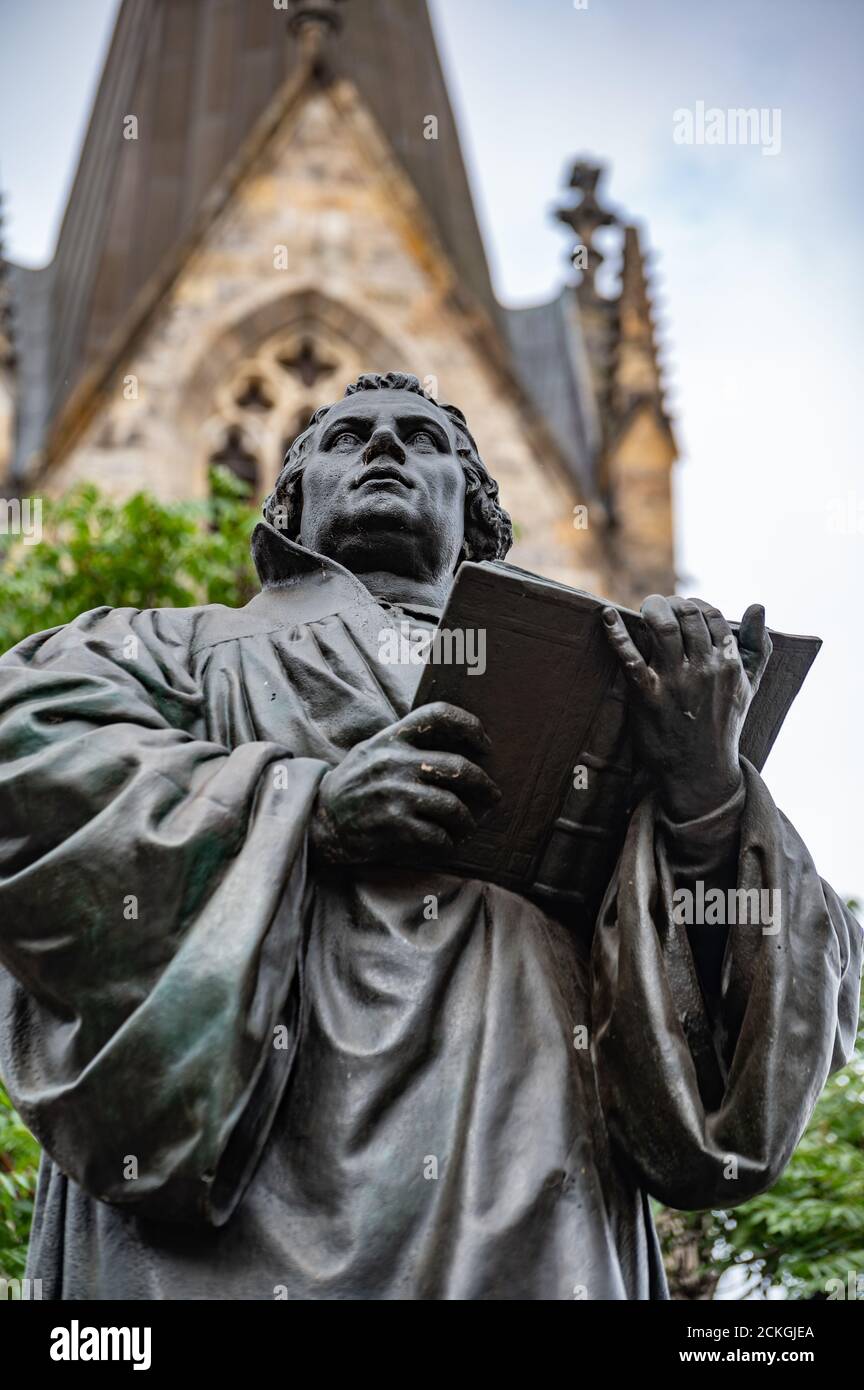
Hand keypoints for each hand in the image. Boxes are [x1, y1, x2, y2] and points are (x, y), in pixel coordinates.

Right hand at [309, 702, 500, 868]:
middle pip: (458, 766)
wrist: (320, 821)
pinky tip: (444, 843)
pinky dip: (447, 842)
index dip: (470, 726)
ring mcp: (395, 794)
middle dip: (484, 784)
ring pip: (453, 806)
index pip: (438, 715)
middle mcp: (394, 762)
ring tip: (467, 826)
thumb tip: (457, 745)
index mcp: (391, 738)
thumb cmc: (353, 785)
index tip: (485, 744)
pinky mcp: (394, 825)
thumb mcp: (372, 751)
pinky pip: (437, 835)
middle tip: (492, 795)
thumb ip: (406, 743)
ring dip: (467, 821)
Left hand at [602, 596, 771, 821]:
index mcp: (729, 663)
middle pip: (687, 615)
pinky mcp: (647, 696)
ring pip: (663, 628)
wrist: (701, 771)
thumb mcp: (749, 685)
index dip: (696, 605)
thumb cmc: (724, 723)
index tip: (685, 608)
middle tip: (661, 606)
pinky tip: (607, 617)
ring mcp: (675, 682)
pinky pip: (630, 657)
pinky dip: (617, 634)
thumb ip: (758, 645)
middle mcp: (704, 669)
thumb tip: (758, 605)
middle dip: (673, 603)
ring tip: (646, 608)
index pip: (713, 615)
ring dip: (652, 609)